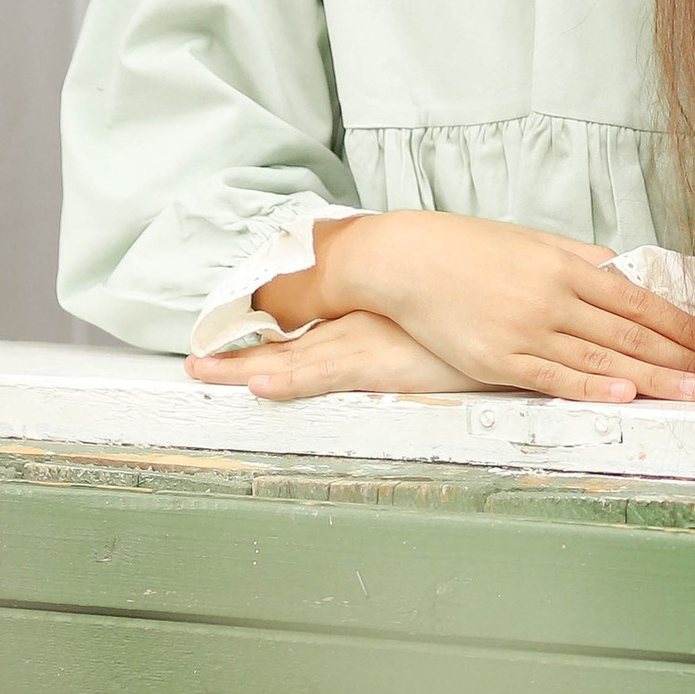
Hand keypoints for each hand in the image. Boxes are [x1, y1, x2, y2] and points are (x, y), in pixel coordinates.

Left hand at [186, 311, 464, 399]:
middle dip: (235, 351)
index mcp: (357, 310)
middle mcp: (350, 322)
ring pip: (290, 359)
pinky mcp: (378, 364)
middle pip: (281, 341)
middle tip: (194, 360)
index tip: (221, 335)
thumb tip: (371, 318)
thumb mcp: (419, 312)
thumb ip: (389, 315)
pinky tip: (262, 384)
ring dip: (243, 366)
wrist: (500, 308)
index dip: (256, 330)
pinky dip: (291, 381)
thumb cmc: (462, 315)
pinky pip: (324, 375)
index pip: (295, 321)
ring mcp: (360, 342)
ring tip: (202, 370)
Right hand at [259, 209, 694, 404]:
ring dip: (652, 376)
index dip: (681, 321)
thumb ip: (578, 261)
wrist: (404, 258)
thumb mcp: (530, 244)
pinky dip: (592, 386)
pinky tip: (624, 395)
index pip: (638, 298)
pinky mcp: (498, 359)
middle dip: (681, 354)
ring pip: (602, 356)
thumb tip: (623, 276)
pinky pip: (553, 376)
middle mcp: (553, 296)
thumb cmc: (467, 250)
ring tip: (692, 391)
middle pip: (630, 330)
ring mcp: (527, 329)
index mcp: (564, 265)